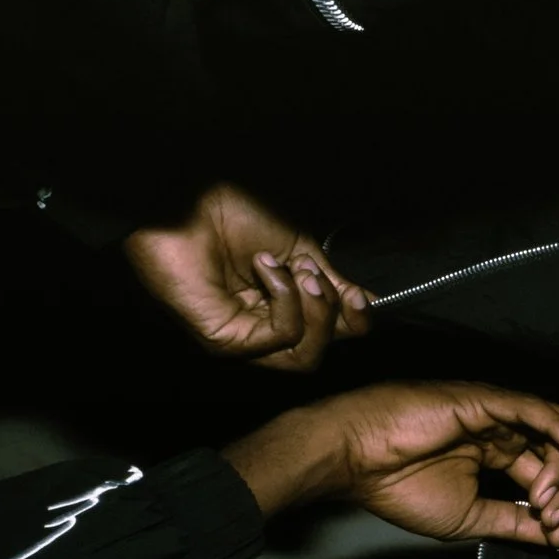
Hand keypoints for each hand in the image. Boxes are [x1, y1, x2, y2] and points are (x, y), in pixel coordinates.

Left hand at [125, 183, 372, 370]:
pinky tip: (266, 269)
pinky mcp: (225, 341)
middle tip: (319, 277)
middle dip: (333, 316)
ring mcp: (242, 339)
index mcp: (278, 309)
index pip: (326, 336)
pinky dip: (285, 301)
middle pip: (317, 353)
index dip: (352, 322)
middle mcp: (259, 330)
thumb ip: (330, 283)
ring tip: (298, 272)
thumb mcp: (298, 250)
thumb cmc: (233, 216)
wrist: (189, 201)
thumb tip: (369, 304)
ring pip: (303, 356)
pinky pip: (278, 339)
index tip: (360, 295)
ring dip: (313, 311)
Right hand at [221, 381, 558, 545]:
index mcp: (497, 453)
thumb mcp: (469, 517)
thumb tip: (556, 538)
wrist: (356, 460)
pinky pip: (534, 408)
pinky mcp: (485, 400)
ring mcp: (496, 413)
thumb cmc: (398, 486)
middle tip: (553, 517)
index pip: (549, 472)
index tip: (554, 531)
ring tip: (548, 498)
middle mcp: (503, 431)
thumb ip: (513, 523)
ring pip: (557, 430)